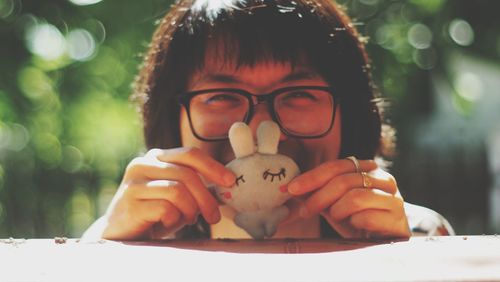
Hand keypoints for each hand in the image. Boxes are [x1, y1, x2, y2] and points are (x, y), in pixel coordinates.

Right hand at [87, 148, 234, 239]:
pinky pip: (165, 208)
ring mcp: (134, 182)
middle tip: (214, 217)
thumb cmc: (153, 213)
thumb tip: (228, 185)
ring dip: (190, 210)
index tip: (230, 181)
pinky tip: (166, 224)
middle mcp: (143, 164)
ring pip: (178, 190)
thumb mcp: (177, 196)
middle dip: (206, 198)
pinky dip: (174, 219)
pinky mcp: (130, 202)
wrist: (120, 234)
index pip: (190, 154)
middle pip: (187, 174)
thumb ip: (196, 187)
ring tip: (188, 220)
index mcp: (156, 157)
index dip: (213, 166)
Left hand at [287, 159, 409, 238]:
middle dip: (319, 197)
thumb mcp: (333, 203)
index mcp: (367, 169)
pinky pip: (367, 218)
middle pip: (344, 181)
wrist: (384, 243)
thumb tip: (288, 188)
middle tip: (305, 211)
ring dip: (337, 210)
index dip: (312, 176)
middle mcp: (383, 180)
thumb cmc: (357, 220)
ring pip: (355, 197)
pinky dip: (354, 223)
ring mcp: (394, 199)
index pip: (336, 166)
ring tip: (335, 218)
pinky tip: (355, 226)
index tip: (291, 188)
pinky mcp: (398, 220)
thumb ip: (314, 193)